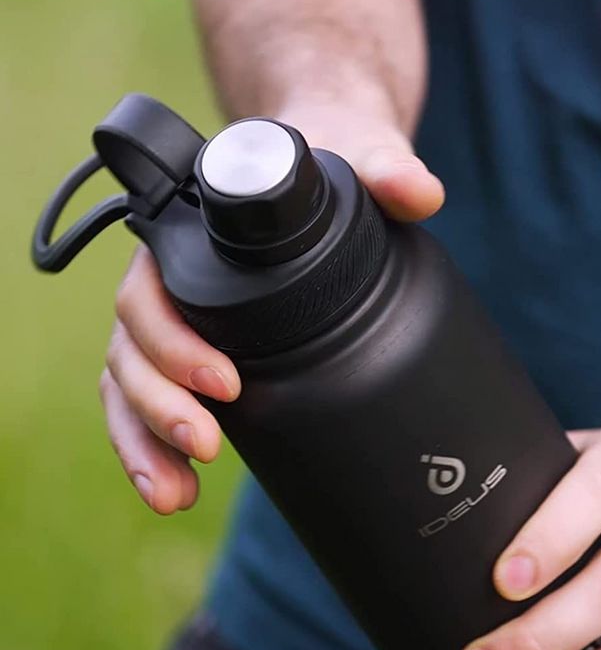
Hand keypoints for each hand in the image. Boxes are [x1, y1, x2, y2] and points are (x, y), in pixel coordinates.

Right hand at [100, 105, 443, 514]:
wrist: (328, 160)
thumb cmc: (332, 155)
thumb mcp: (359, 154)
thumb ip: (386, 168)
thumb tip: (422, 193)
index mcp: (191, 236)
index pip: (152, 290)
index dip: (173, 340)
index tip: (227, 382)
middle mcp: (170, 279)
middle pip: (131, 347)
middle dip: (159, 405)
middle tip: (207, 444)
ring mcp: (180, 319)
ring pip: (129, 384)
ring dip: (144, 443)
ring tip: (174, 496)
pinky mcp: (196, 350)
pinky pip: (153, 401)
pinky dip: (155, 449)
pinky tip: (176, 491)